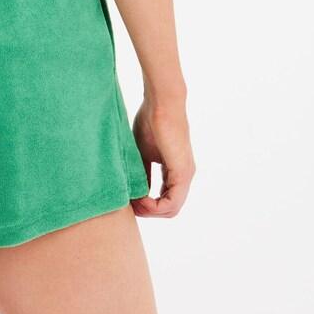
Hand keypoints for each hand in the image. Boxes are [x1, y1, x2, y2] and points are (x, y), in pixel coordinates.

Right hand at [130, 97, 194, 217]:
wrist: (161, 102)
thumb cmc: (150, 120)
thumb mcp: (143, 152)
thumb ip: (142, 172)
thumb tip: (135, 192)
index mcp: (175, 170)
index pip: (165, 199)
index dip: (146, 204)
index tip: (129, 199)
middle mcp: (183, 176)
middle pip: (169, 209)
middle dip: (148, 211)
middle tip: (129, 204)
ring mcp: (185, 175)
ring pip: (171, 209)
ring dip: (150, 211)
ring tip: (133, 203)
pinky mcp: (182, 172)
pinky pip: (172, 202)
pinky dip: (155, 207)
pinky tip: (140, 199)